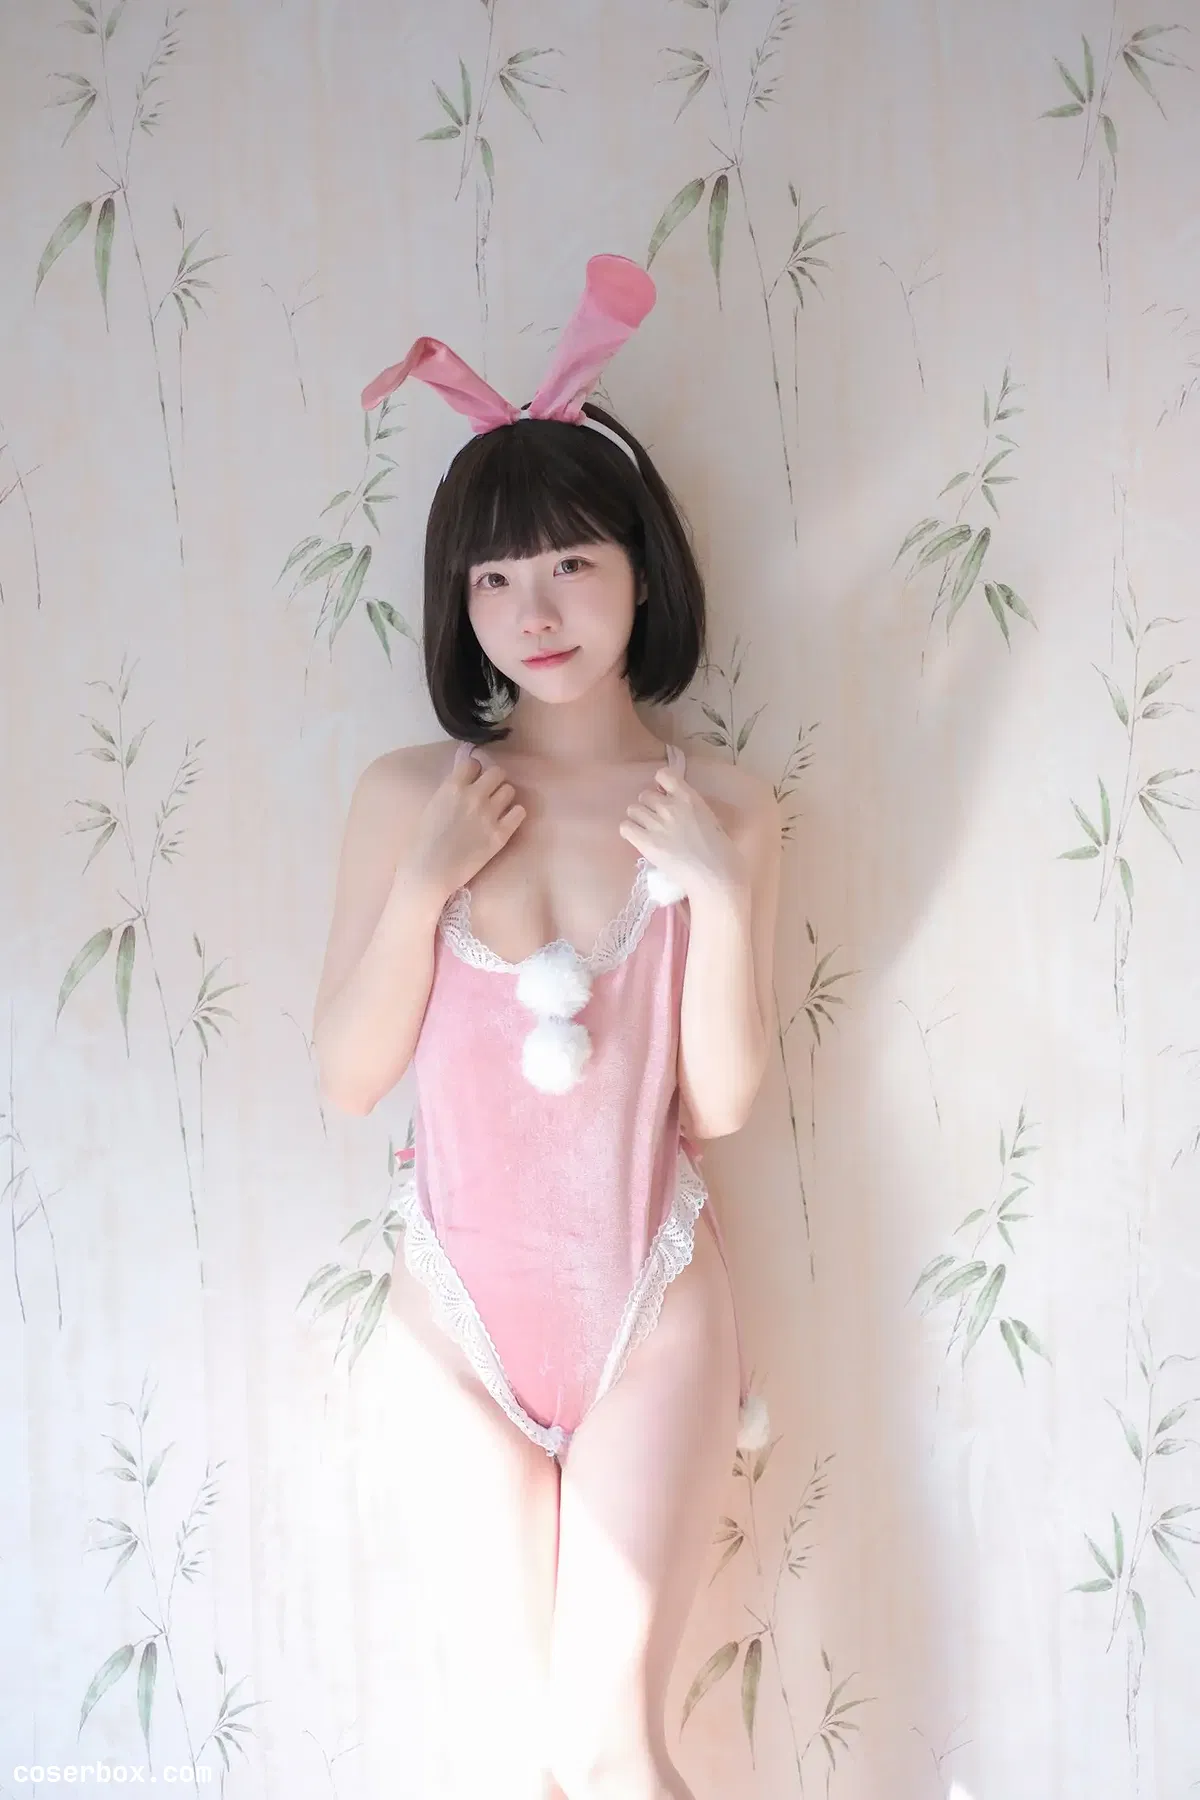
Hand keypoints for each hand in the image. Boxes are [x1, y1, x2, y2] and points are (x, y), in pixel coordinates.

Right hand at [405, 749, 525, 897]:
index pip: (473, 762)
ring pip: (510, 790)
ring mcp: (489, 814)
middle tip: (488, 794)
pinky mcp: (501, 834)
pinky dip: (514, 814)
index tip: (473, 779)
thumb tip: (464, 777)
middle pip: (497, 772)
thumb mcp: (433, 806)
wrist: (430, 872)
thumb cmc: (423, 842)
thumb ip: (450, 790)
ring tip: (496, 809)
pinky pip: (520, 812)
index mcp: (452, 787)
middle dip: (493, 781)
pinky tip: (505, 821)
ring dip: (504, 797)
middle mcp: (474, 796)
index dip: (474, 771)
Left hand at [618, 764, 745, 900]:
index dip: (660, 785)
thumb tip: (675, 806)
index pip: (664, 774)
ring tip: (648, 832)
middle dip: (650, 807)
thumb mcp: (709, 818)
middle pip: (645, 795)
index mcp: (689, 797)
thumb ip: (689, 808)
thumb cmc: (720, 851)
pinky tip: (640, 839)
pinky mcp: (646, 842)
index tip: (664, 795)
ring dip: (639, 819)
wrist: (716, 876)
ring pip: (633, 810)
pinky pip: (625, 827)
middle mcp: (670, 806)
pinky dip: (630, 831)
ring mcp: (656, 824)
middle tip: (658, 822)